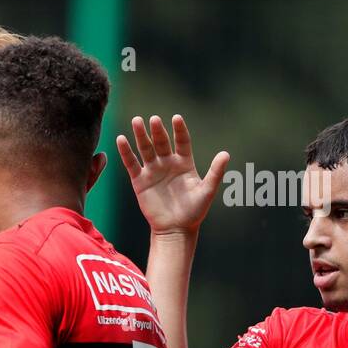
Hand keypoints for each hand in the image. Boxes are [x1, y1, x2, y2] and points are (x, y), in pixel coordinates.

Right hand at [116, 114, 228, 235]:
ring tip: (136, 121)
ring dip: (140, 135)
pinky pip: (132, 164)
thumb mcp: (207, 191)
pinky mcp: (140, 181)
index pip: (182, 141)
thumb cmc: (194, 211)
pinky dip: (126, 152)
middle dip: (157, 130)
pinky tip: (121, 139)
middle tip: (153, 119)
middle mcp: (168, 164)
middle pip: (161, 142)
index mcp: (185, 163)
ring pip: (145, 149)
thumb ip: (215, 172)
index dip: (179, 130)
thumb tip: (226, 154)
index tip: (176, 118)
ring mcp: (153, 171)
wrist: (176, 229)